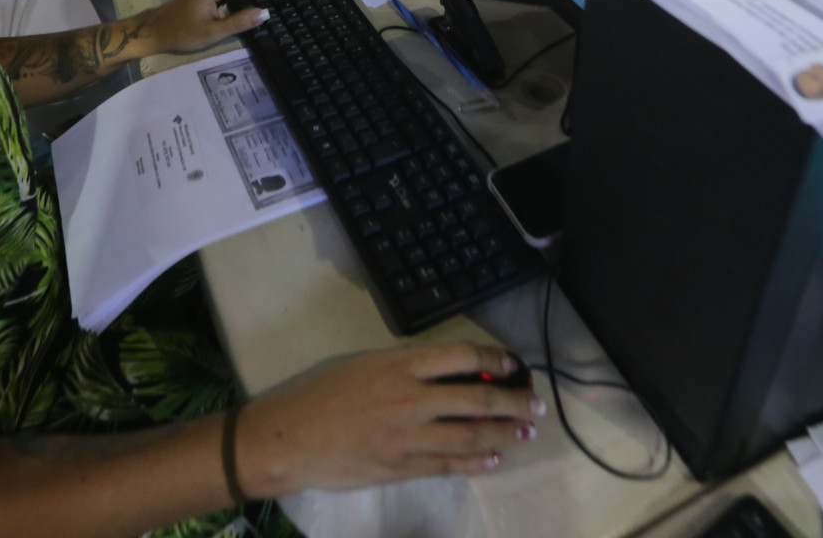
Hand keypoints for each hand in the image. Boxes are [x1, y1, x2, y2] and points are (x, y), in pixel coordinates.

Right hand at [238, 344, 543, 494]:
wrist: (288, 438)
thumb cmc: (320, 394)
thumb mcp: (363, 364)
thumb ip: (405, 369)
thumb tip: (447, 374)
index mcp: (400, 364)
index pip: (461, 356)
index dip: (494, 359)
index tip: (513, 365)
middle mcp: (411, 397)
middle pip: (476, 397)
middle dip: (511, 401)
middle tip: (534, 404)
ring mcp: (408, 436)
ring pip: (469, 434)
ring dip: (502, 433)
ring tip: (523, 432)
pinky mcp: (401, 467)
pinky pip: (448, 465)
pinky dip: (475, 462)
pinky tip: (493, 460)